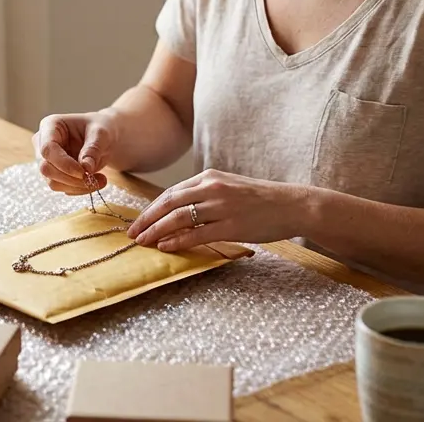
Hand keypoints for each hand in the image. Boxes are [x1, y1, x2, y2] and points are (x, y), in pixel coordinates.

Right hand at [32, 110, 119, 194]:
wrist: (101, 138)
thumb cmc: (99, 129)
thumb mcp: (101, 134)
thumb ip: (93, 149)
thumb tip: (86, 168)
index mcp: (50, 126)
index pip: (48, 149)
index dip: (64, 163)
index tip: (84, 172)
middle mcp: (42, 143)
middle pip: (46, 168)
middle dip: (71, 178)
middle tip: (94, 180)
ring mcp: (46, 160)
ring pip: (53, 182)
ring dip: (77, 186)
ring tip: (100, 180)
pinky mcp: (52, 174)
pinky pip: (61, 187)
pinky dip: (79, 189)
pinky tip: (94, 181)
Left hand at [125, 169, 308, 251]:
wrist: (291, 204)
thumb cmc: (259, 199)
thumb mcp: (228, 187)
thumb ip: (205, 195)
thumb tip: (179, 211)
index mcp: (209, 177)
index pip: (171, 193)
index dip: (151, 208)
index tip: (138, 221)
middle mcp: (212, 188)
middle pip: (168, 203)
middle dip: (147, 220)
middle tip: (132, 234)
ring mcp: (221, 206)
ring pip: (179, 218)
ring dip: (157, 231)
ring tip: (143, 242)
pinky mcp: (232, 225)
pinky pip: (197, 233)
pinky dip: (178, 240)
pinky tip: (166, 247)